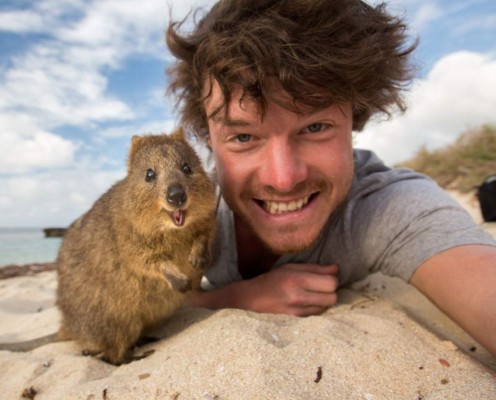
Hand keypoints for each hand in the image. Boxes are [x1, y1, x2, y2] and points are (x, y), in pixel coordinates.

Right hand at [187, 263, 338, 315]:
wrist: (250, 299)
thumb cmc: (272, 279)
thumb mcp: (291, 267)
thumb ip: (315, 268)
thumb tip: (336, 269)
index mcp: (297, 279)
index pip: (331, 283)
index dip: (332, 280)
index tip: (326, 277)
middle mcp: (298, 296)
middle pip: (332, 298)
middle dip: (330, 292)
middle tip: (321, 287)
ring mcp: (297, 311)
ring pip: (326, 308)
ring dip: (323, 301)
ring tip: (313, 295)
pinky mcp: (296, 321)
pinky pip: (316, 315)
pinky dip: (316, 309)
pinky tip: (306, 303)